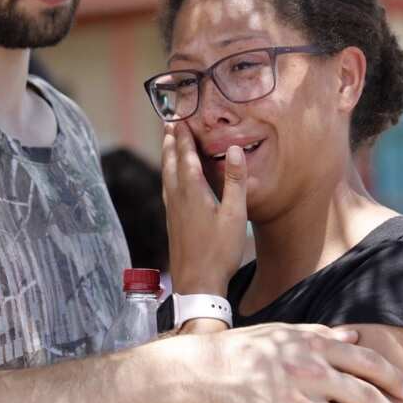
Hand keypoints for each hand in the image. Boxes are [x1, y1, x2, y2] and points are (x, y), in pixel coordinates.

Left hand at [162, 121, 246, 294]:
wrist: (197, 284)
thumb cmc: (219, 251)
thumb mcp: (236, 214)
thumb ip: (235, 181)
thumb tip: (234, 149)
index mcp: (192, 192)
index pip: (185, 156)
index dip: (183, 136)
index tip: (180, 118)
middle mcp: (177, 198)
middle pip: (171, 163)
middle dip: (170, 142)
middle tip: (168, 123)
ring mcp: (172, 211)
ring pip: (166, 176)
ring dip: (167, 157)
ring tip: (167, 144)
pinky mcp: (172, 223)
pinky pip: (167, 190)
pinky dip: (168, 176)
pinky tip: (170, 181)